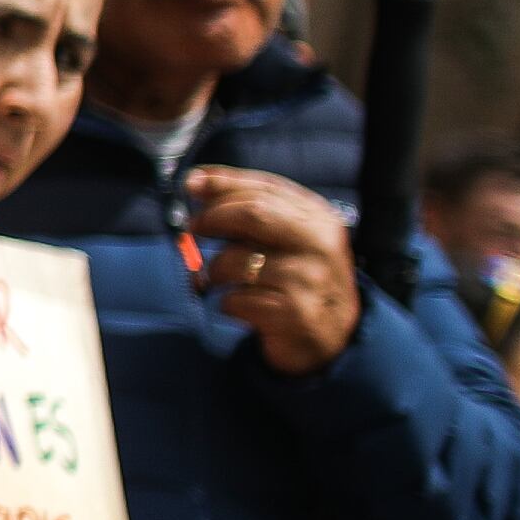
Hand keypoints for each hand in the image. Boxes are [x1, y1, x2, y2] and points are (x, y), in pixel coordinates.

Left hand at [182, 168, 360, 372]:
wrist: (330, 339)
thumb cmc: (296, 279)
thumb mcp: (285, 237)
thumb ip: (248, 207)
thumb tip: (194, 181)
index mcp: (320, 218)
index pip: (266, 188)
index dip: (223, 183)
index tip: (190, 184)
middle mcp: (320, 244)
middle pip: (253, 214)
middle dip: (212, 218)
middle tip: (194, 229)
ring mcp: (309, 279)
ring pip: (235, 260)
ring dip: (215, 271)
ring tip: (221, 280)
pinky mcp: (294, 314)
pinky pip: (235, 299)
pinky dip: (226, 303)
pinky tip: (242, 307)